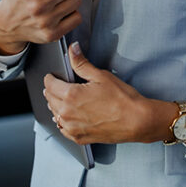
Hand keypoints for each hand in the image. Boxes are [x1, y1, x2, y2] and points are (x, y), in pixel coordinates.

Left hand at [44, 43, 177, 144]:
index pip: (49, 85)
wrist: (136, 121)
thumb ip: (82, 63)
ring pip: (54, 114)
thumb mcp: (102, 76)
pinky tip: (71, 116)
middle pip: (49, 99)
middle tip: (59, 85)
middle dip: (52, 90)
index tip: (53, 76)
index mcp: (70, 95)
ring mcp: (71, 127)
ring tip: (66, 99)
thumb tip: (72, 50)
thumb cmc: (123, 99)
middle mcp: (67, 113)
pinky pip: (62, 128)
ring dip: (57, 105)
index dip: (50, 78)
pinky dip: (63, 121)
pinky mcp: (78, 137)